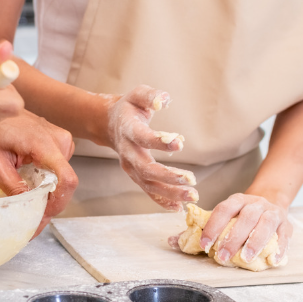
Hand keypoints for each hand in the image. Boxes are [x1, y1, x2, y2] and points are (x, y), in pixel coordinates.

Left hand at [0, 111, 77, 235]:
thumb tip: (29, 210)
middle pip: (64, 183)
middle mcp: (59, 140)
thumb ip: (13, 187)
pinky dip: (45, 181)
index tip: (42, 217)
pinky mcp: (57, 141)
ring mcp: (60, 139)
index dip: (57, 204)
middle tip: (30, 219)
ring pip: (61, 178)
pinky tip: (29, 182)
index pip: (66, 180)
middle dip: (48, 203)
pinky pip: (57, 169)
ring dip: (46, 192)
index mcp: (43, 143)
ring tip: (25, 198)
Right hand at [105, 85, 197, 210]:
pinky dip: (162, 201)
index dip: (159, 141)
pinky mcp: (135, 175)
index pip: (143, 138)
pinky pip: (148, 191)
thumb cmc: (129, 108)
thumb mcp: (137, 94)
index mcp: (128, 130)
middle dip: (169, 176)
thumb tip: (163, 100)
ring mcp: (130, 167)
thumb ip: (150, 96)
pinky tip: (178, 207)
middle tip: (192, 180)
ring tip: (192, 196)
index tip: (179, 143)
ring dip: (170, 193)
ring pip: (149, 184)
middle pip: (146, 169)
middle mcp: (128, 152)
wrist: (110, 124)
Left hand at [201, 194, 292, 264]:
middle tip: (223, 256)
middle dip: (234, 238)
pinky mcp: (286, 224)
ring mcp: (273, 212)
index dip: (213, 227)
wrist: (272, 201)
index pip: (224, 209)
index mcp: (238, 200)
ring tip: (246, 258)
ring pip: (266, 223)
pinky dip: (280, 248)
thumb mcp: (228, 215)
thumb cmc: (244, 215)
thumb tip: (181, 241)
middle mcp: (256, 203)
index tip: (205, 245)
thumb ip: (209, 227)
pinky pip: (284, 235)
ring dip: (255, 242)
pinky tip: (272, 260)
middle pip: (246, 217)